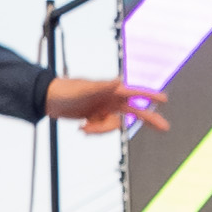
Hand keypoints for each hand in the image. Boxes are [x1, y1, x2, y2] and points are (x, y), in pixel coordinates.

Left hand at [45, 78, 167, 134]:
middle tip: (164, 128)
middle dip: (149, 119)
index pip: (135, 92)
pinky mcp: (96, 117)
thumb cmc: (65, 91)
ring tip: (84, 128)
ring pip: (114, 125)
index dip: (150, 96)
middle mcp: (110, 99)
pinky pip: (103, 129)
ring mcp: (104, 109)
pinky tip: (82, 127)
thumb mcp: (84, 90)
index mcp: (111, 90)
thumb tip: (119, 81)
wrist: (47, 100)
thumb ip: (102, 87)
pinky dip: (93, 131)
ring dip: (101, 130)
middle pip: (135, 111)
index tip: (164, 99)